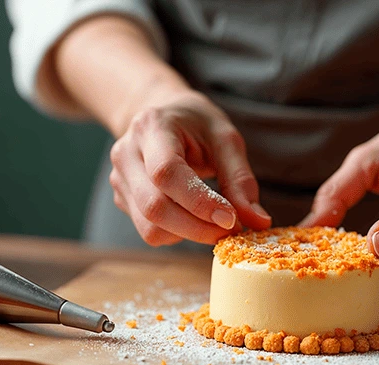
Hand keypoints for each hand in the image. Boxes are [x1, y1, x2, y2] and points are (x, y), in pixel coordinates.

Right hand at [109, 90, 271, 245]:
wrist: (163, 116)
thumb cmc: (196, 125)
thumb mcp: (225, 139)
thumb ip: (240, 179)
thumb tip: (258, 222)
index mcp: (152, 128)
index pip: (167, 173)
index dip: (199, 202)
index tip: (231, 219)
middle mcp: (127, 153)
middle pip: (154, 207)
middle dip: (198, 228)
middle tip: (230, 230)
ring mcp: (119, 179)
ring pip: (150, 227)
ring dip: (189, 235)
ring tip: (214, 224)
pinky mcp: (122, 199)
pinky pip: (149, 231)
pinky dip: (177, 234)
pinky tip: (193, 218)